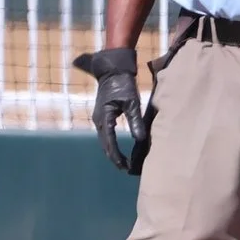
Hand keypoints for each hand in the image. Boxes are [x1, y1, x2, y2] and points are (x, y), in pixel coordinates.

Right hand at [73, 48, 148, 173]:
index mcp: (105, 117)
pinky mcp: (102, 116)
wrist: (112, 71)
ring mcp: (99, 118)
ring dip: (111, 152)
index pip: (110, 142)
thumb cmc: (124, 84)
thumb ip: (135, 121)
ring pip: (103, 140)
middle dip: (114, 157)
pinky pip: (105, 134)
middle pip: (105, 144)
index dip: (117, 156)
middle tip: (125, 169)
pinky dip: (110, 144)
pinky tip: (118, 150)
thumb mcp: (132, 102)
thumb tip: (140, 139)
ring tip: (122, 163)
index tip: (124, 167)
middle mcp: (99, 120)